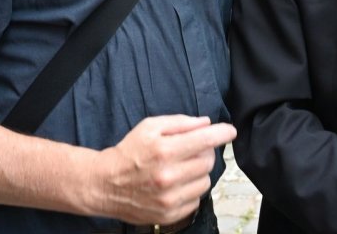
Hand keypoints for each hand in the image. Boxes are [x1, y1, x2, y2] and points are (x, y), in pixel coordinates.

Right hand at [90, 115, 236, 224]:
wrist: (106, 184)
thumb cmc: (129, 152)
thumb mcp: (149, 127)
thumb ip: (179, 122)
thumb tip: (205, 123)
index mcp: (164, 151)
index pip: (204, 140)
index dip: (222, 134)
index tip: (230, 131)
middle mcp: (168, 176)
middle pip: (207, 161)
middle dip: (205, 152)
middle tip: (192, 149)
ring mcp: (169, 198)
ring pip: (205, 181)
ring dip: (199, 172)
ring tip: (182, 167)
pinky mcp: (169, 214)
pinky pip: (196, 199)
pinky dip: (191, 189)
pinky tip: (177, 183)